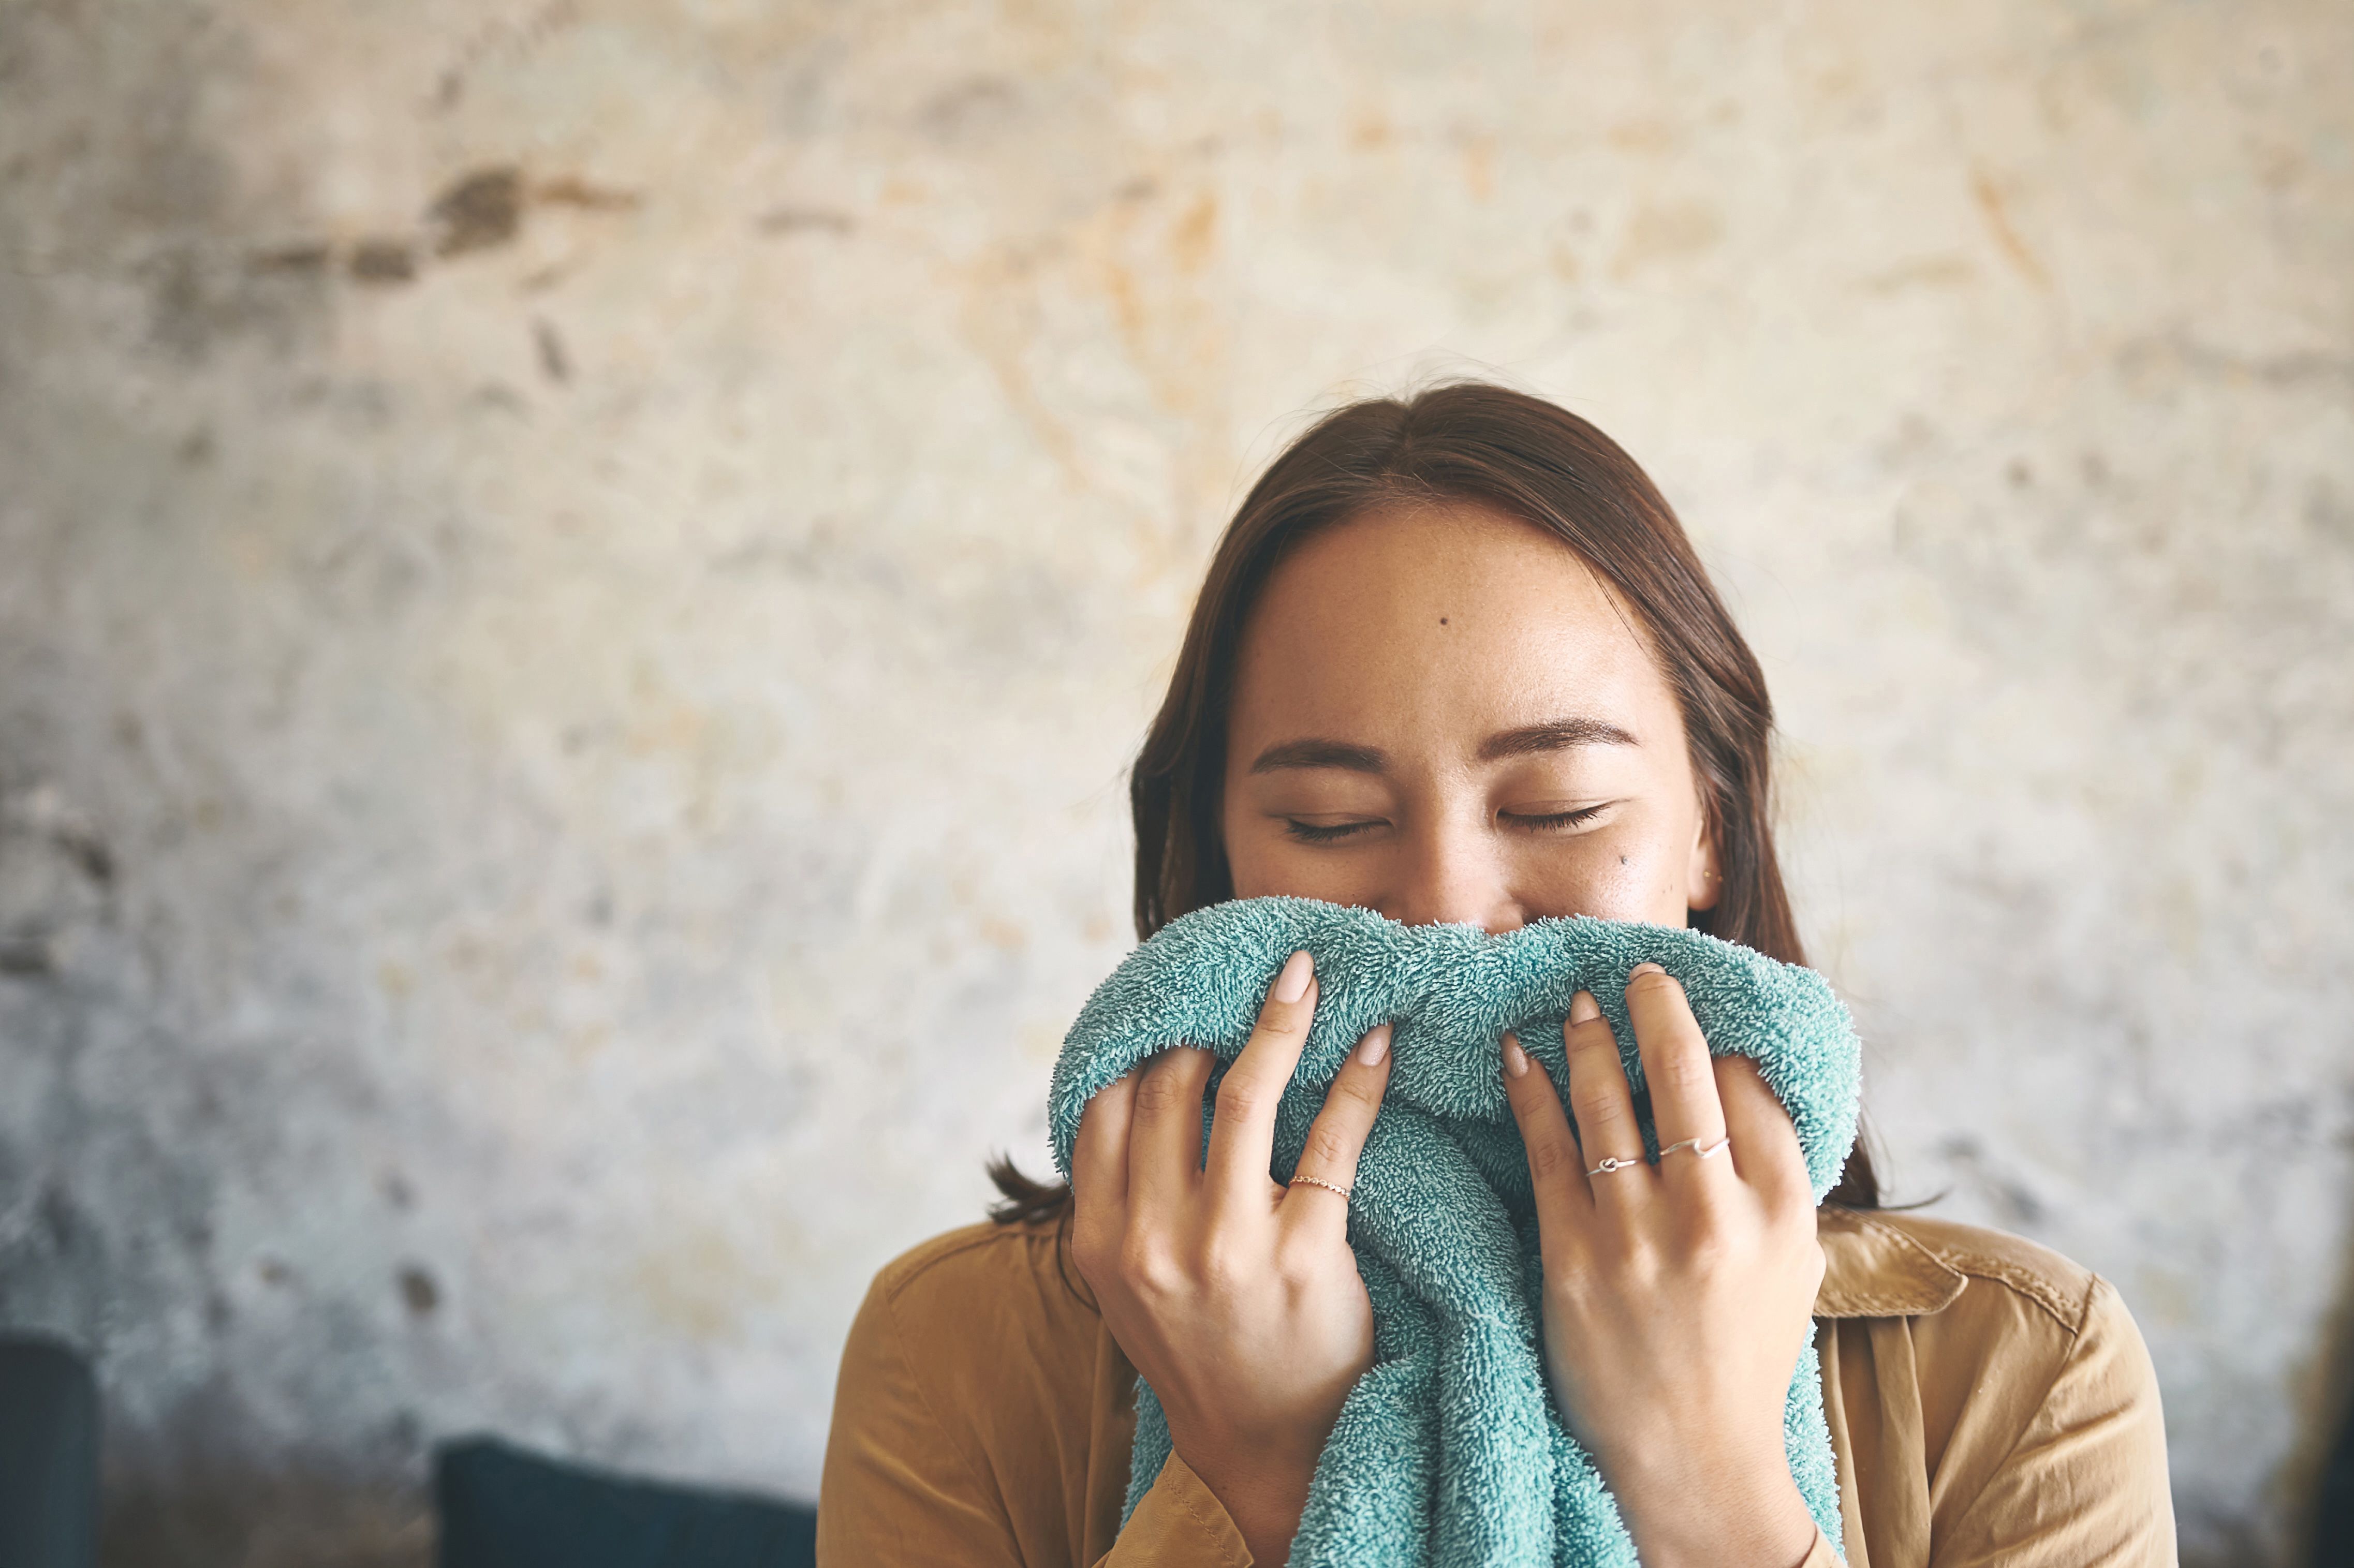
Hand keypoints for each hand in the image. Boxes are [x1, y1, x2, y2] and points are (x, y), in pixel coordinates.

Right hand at [1071, 950, 1394, 1564]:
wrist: (1267, 1450)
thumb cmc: (1206, 1349)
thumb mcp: (1133, 1282)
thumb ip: (1126, 1194)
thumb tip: (1144, 1076)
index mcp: (1098, 1238)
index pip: (1106, 1103)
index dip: (1143, 1037)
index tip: (1181, 995)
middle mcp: (1150, 1238)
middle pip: (1172, 1084)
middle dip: (1210, 1019)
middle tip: (1253, 976)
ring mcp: (1224, 1247)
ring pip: (1243, 1093)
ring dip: (1281, 1019)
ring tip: (1308, 975)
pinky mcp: (1303, 1258)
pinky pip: (1331, 1141)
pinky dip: (1356, 1079)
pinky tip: (1375, 1041)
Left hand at [1501, 964, 1825, 1567]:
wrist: (1692, 1456)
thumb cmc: (1742, 1352)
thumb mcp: (1795, 1261)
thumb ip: (1775, 1174)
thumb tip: (1743, 1075)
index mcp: (1779, 1210)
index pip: (1748, 1087)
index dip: (1717, 1039)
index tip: (1690, 1011)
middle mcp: (1713, 1213)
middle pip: (1682, 1072)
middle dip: (1655, 1007)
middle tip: (1636, 970)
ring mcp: (1639, 1235)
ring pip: (1605, 1100)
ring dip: (1585, 1038)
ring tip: (1574, 1003)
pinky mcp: (1573, 1258)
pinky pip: (1547, 1149)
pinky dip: (1531, 1092)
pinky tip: (1516, 1055)